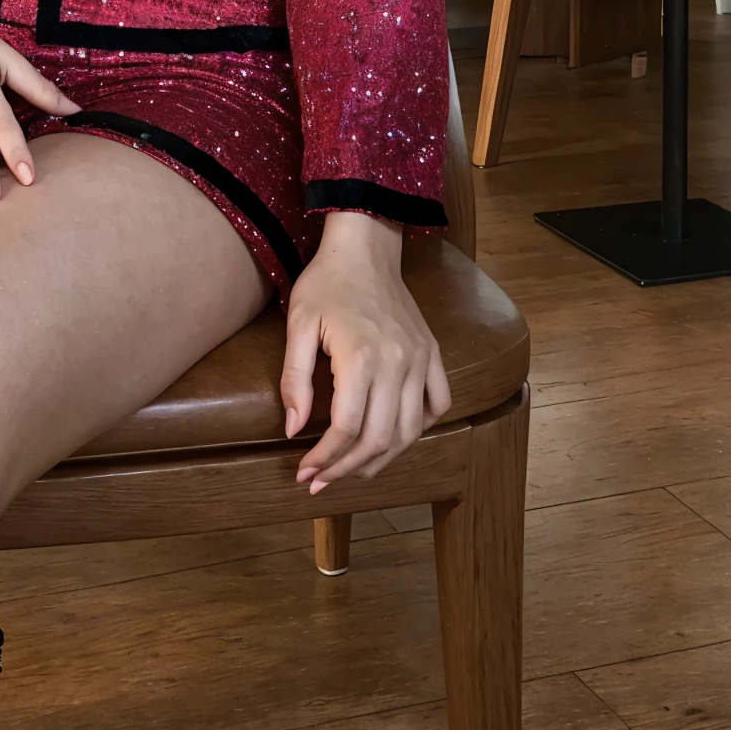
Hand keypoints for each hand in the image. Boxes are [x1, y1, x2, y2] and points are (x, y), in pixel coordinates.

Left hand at [279, 214, 450, 493]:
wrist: (365, 247)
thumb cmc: (326, 282)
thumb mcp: (298, 324)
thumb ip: (295, 379)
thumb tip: (292, 429)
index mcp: (362, 357)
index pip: (347, 428)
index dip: (324, 459)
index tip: (303, 475)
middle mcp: (398, 363)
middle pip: (380, 438)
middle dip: (348, 469)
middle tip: (321, 482)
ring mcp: (421, 360)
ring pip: (410, 430)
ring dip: (381, 459)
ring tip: (352, 470)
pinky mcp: (433, 354)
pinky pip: (438, 404)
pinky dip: (419, 429)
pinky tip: (393, 438)